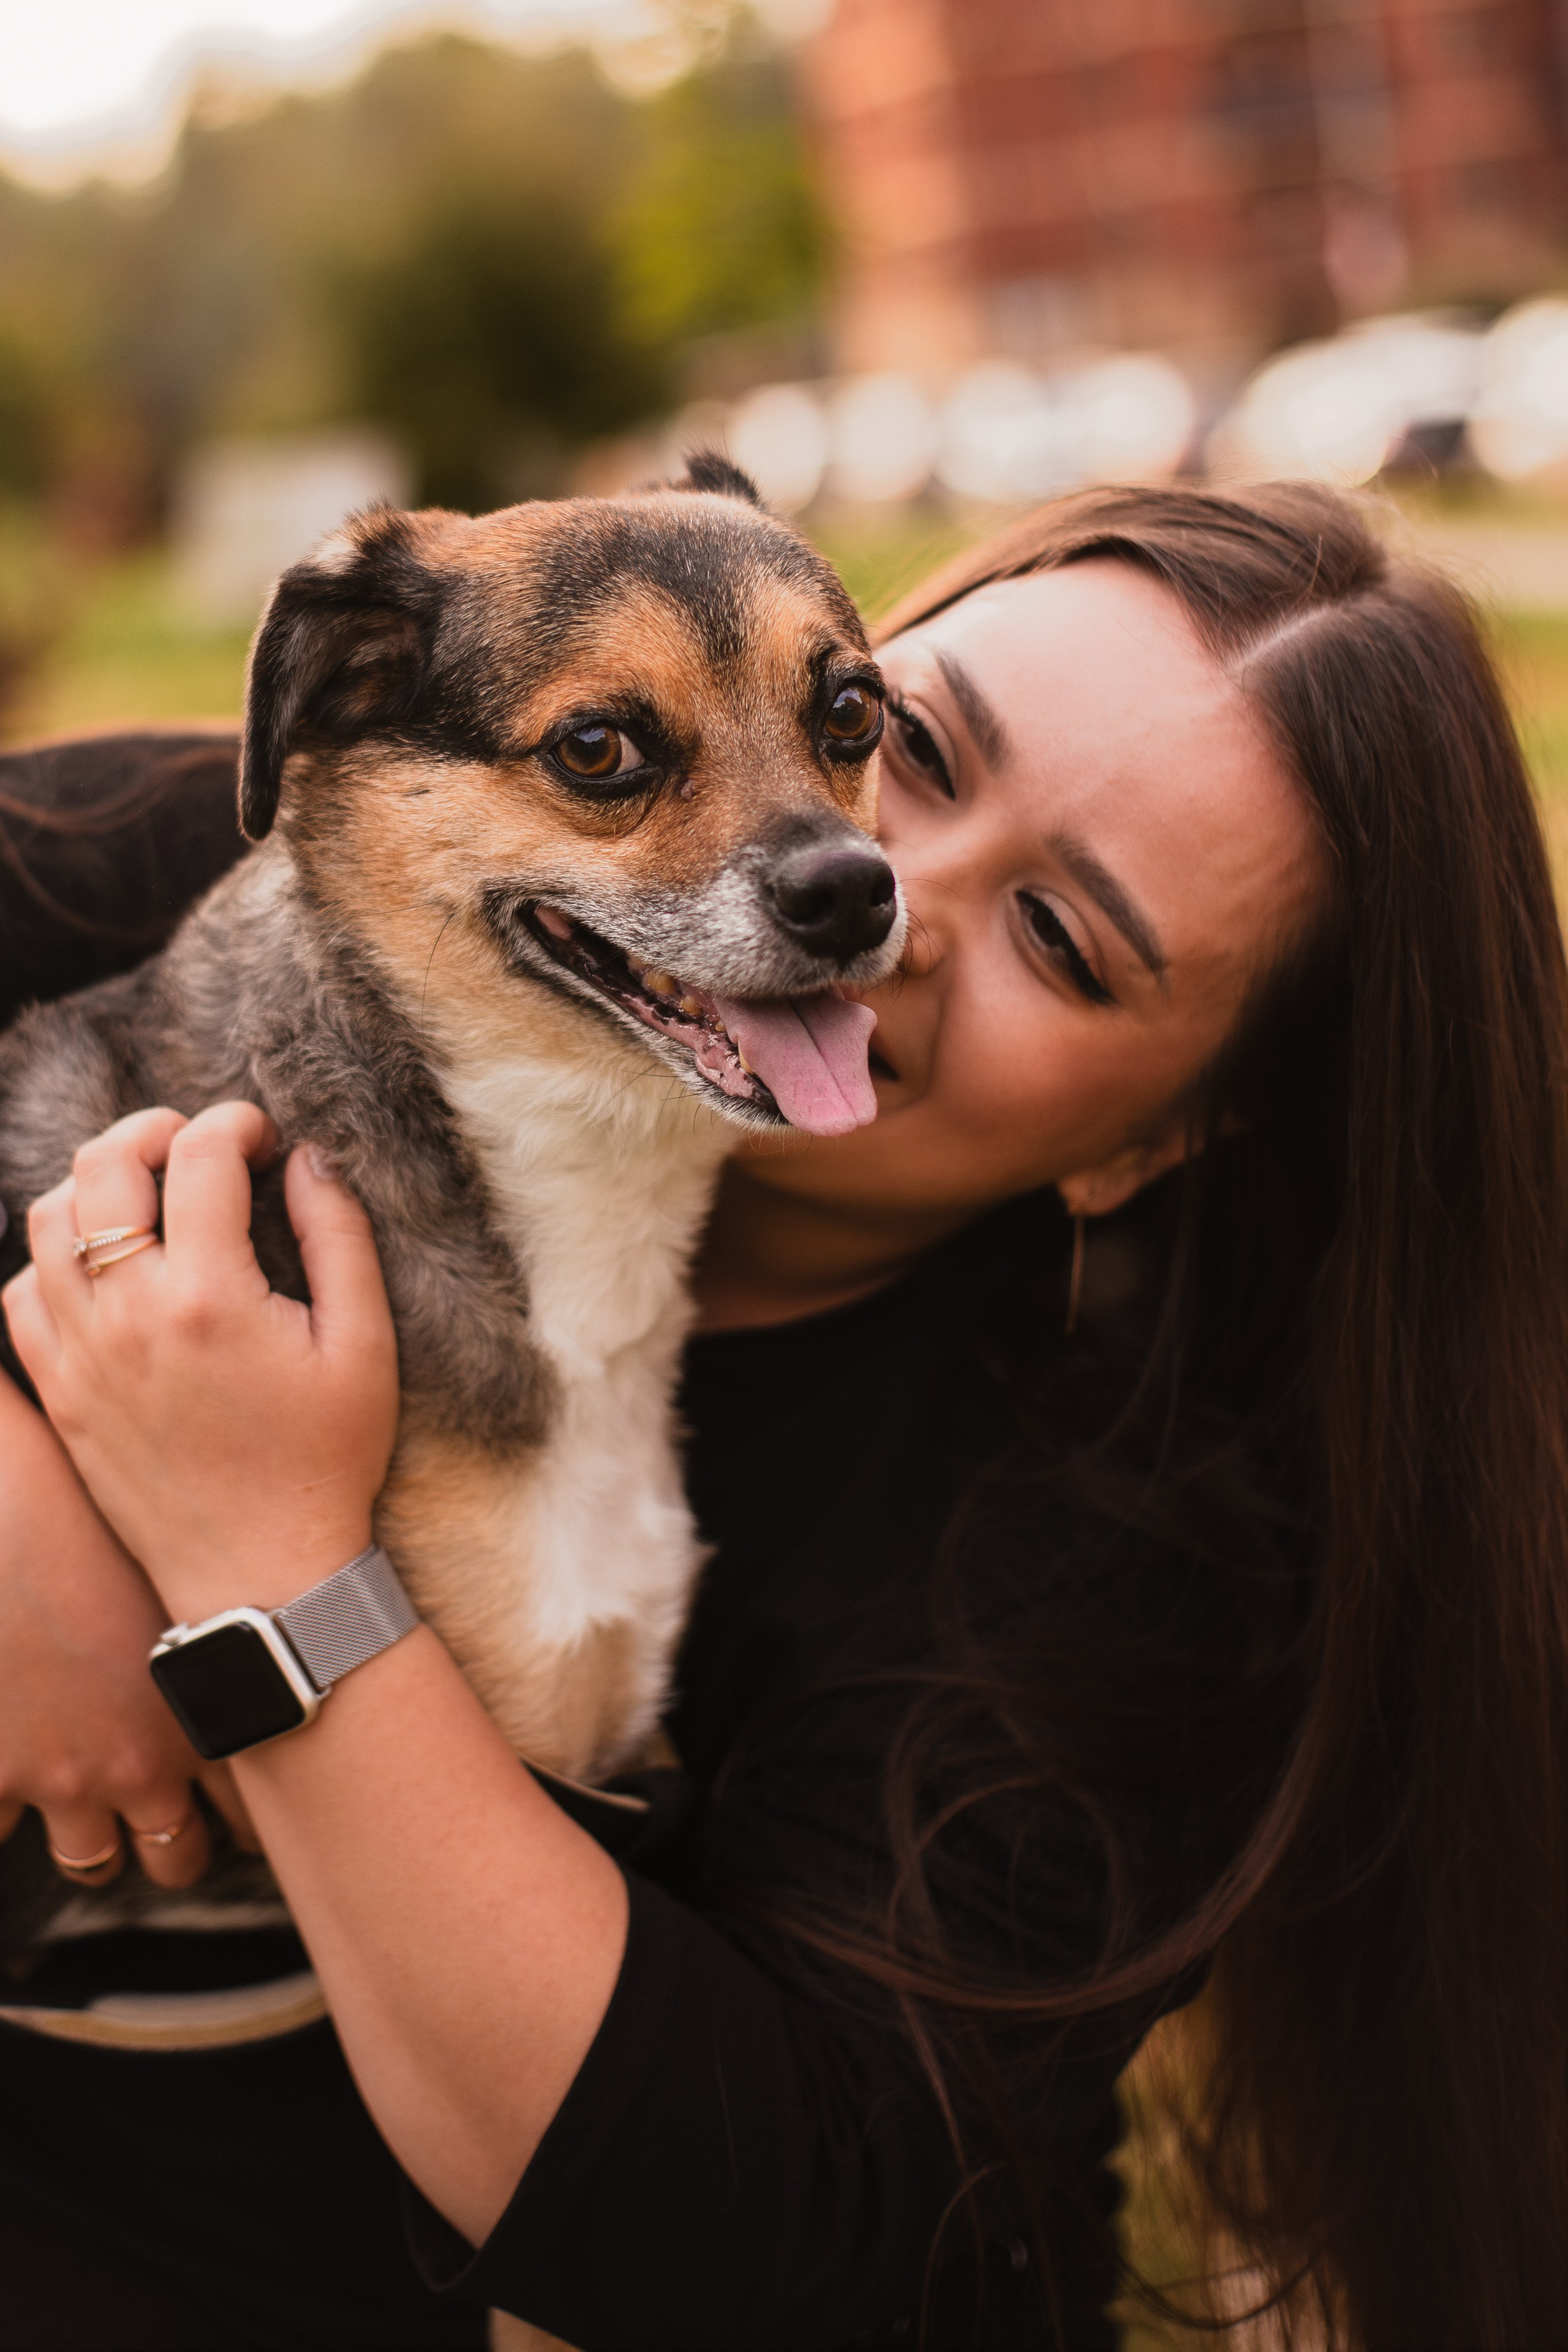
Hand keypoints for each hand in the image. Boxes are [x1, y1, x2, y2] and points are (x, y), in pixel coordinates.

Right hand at [0, 1368, 254, 1886]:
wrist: (8, 1514)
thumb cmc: (100, 1513)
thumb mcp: (179, 1566)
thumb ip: (217, 1611)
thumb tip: (280, 1599)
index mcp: (207, 1708)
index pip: (257, 1809)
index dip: (258, 1820)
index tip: (259, 1813)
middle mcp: (142, 1763)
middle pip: (178, 1855)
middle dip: (178, 1847)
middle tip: (176, 1831)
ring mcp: (63, 1780)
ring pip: (93, 1862)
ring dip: (97, 1849)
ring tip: (99, 1831)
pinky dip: (4, 1815)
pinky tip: (12, 1790)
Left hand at [2, 1101, 399, 1628]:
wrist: (265, 1572)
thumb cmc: (328, 1460)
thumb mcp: (364, 1345)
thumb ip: (339, 1238)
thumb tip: (309, 1158)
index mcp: (211, 1298)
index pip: (198, 1155)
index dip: (234, 1123)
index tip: (262, 1136)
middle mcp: (130, 1317)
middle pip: (103, 1166)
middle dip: (154, 1130)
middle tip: (196, 1145)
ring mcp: (82, 1356)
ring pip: (47, 1220)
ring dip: (97, 1186)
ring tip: (148, 1196)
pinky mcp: (61, 1393)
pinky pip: (20, 1294)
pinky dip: (53, 1261)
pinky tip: (106, 1269)